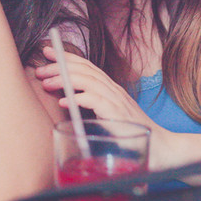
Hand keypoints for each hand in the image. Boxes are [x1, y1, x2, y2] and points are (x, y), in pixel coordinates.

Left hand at [33, 46, 173, 170]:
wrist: (161, 148)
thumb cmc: (131, 133)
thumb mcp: (108, 114)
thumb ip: (91, 104)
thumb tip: (65, 99)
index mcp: (110, 88)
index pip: (86, 66)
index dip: (66, 57)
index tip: (47, 52)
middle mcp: (113, 90)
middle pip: (84, 69)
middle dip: (59, 65)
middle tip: (40, 69)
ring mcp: (117, 101)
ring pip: (87, 81)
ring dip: (64, 79)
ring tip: (47, 83)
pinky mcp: (118, 115)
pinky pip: (96, 101)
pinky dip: (79, 99)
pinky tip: (64, 102)